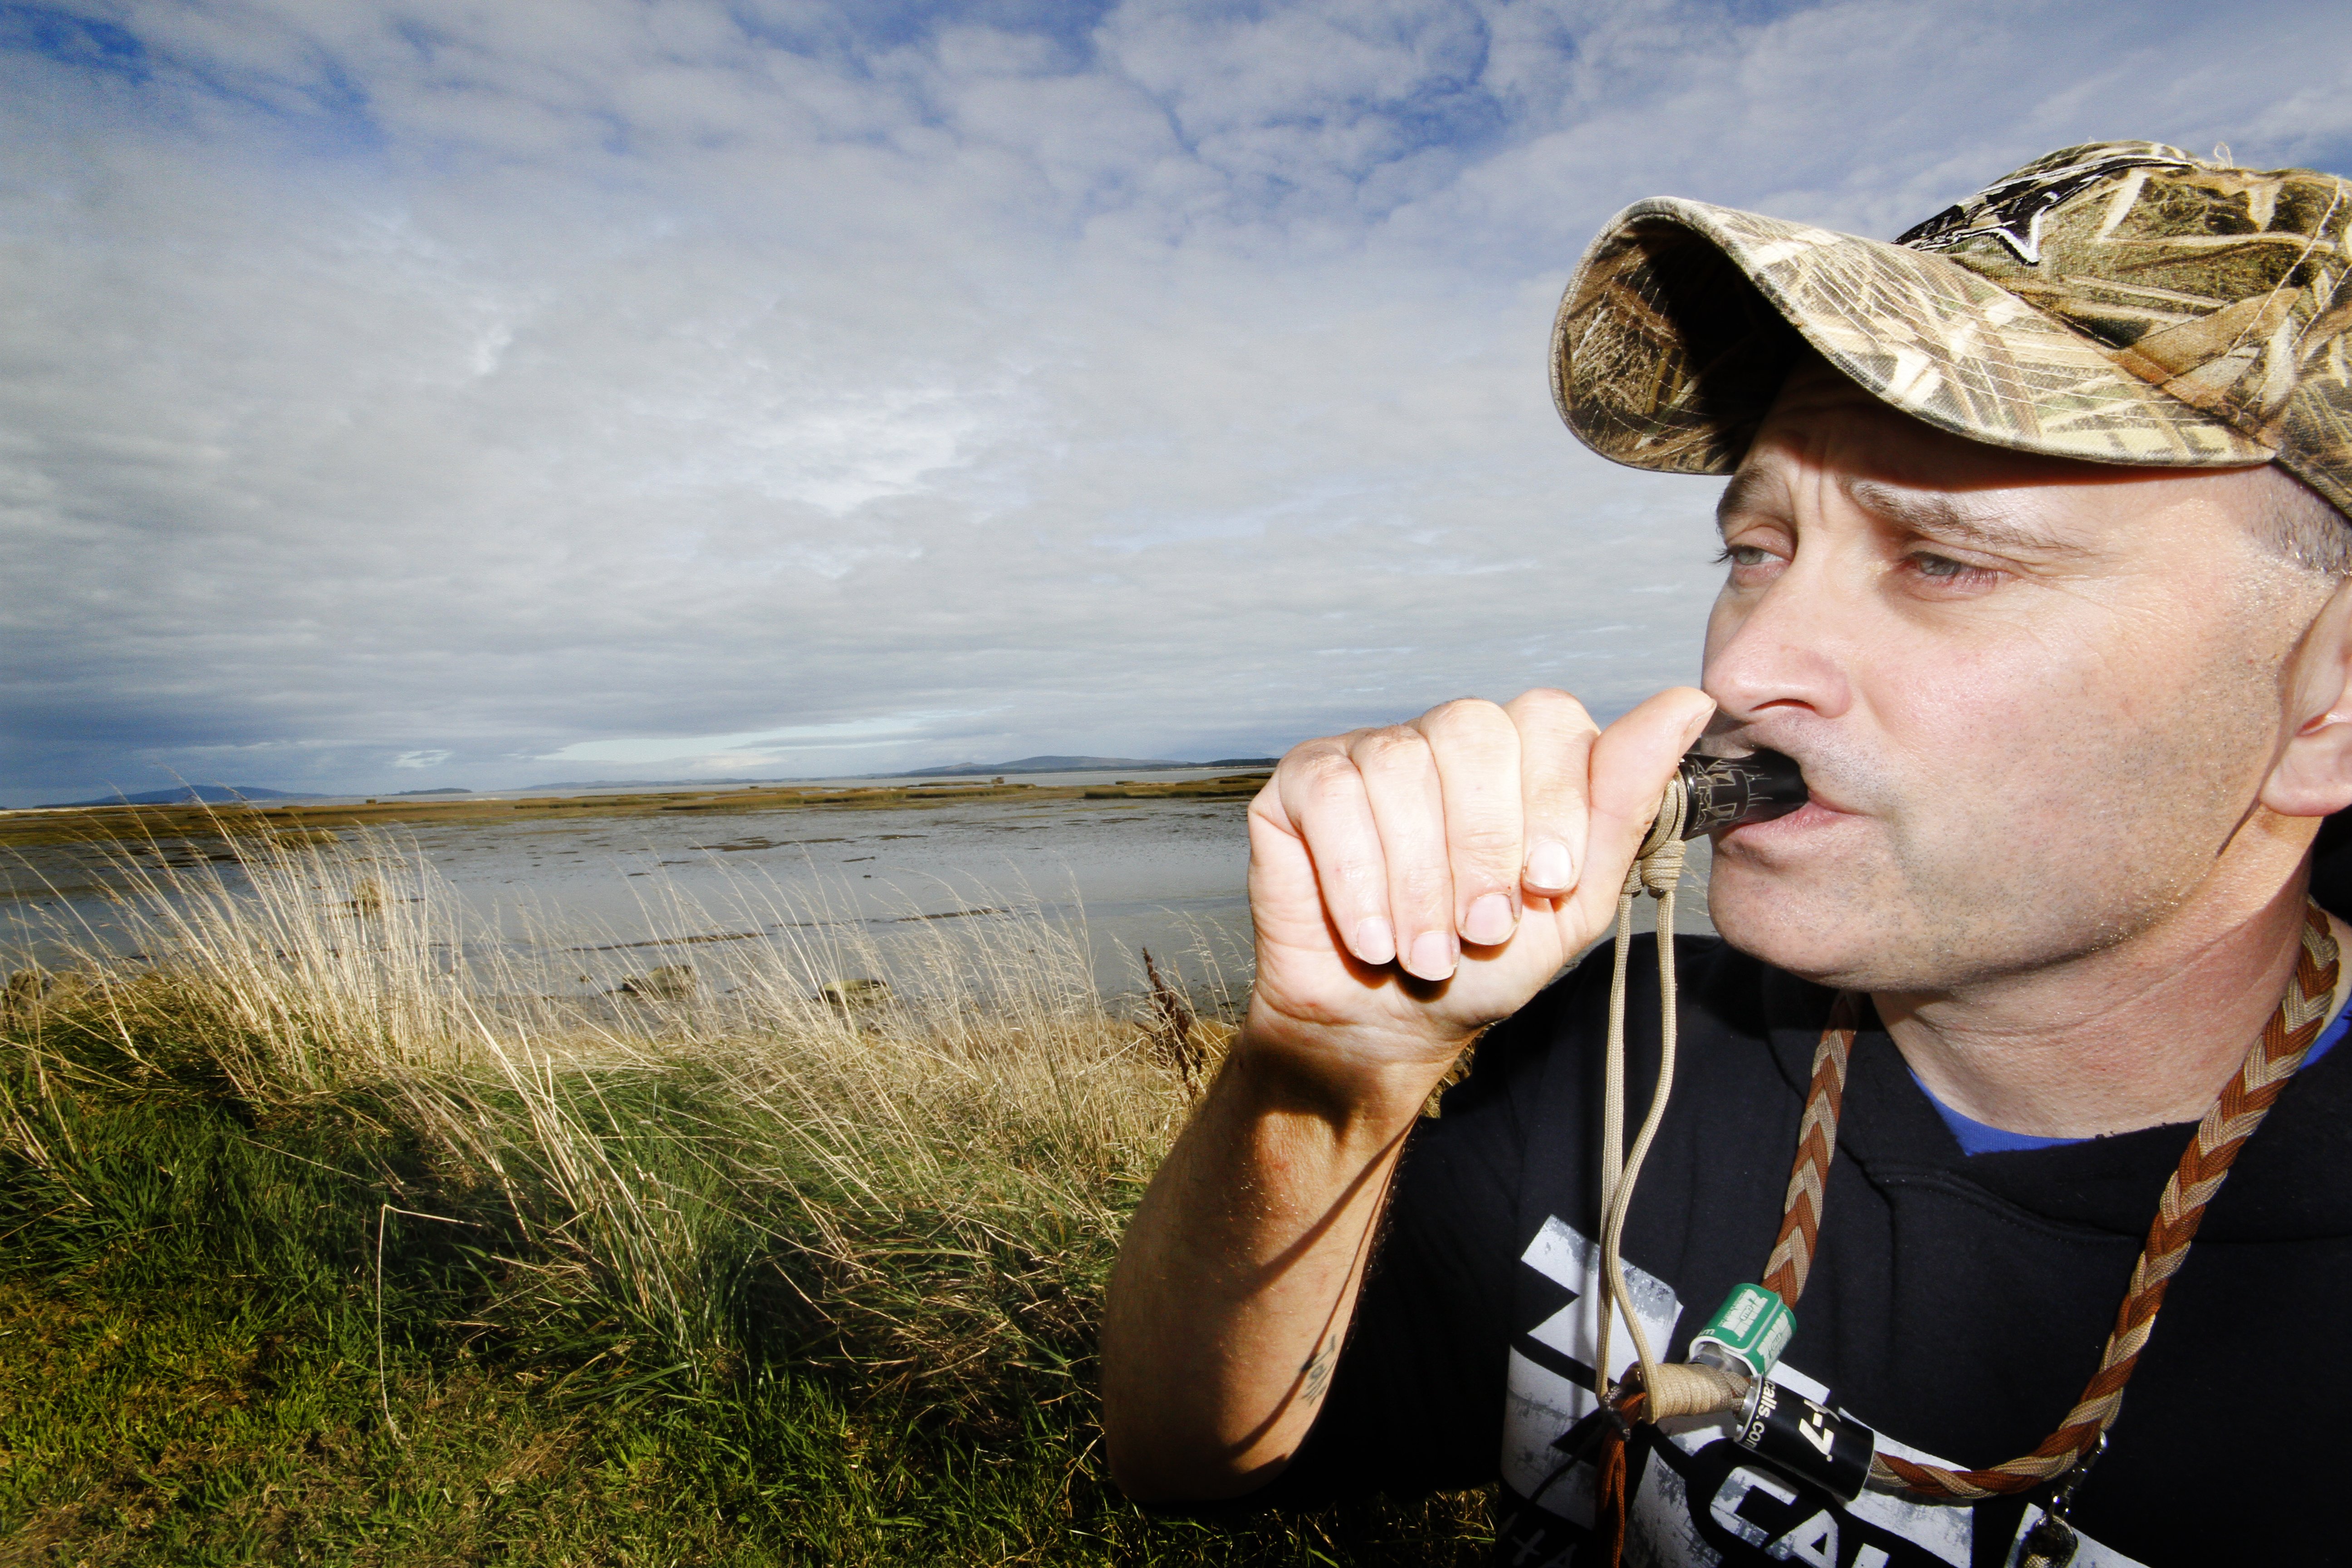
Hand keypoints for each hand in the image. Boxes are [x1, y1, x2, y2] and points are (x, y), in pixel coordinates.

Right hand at [1243, 687, 1716, 1087]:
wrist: (1384, 1030)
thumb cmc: (1481, 966)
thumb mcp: (1571, 903)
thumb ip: (1624, 803)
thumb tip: (1687, 703)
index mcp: (1517, 756)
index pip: (1547, 719)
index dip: (1550, 801)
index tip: (1548, 884)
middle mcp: (1442, 738)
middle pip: (1472, 730)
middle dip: (1484, 844)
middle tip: (1483, 929)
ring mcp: (1369, 752)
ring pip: (1400, 767)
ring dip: (1420, 881)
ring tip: (1426, 952)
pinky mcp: (1300, 782)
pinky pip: (1334, 796)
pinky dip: (1358, 878)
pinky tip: (1372, 935)